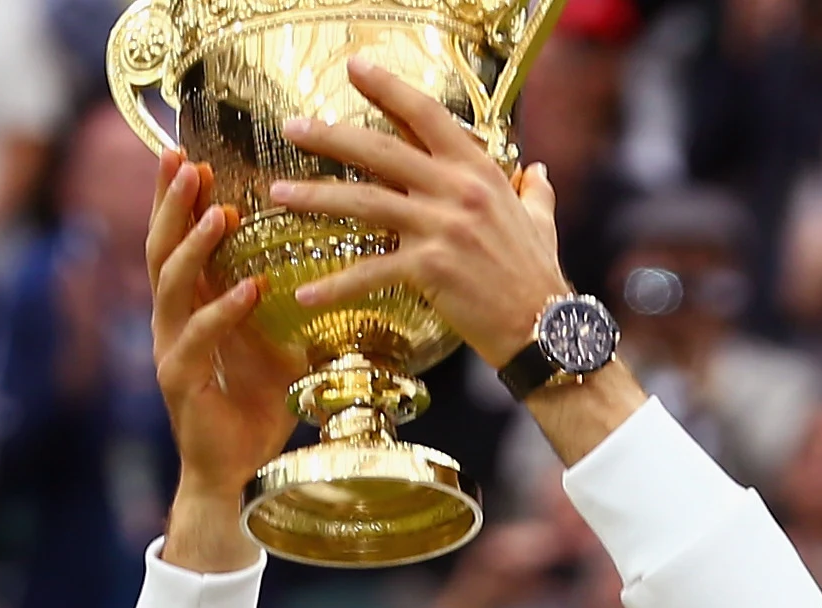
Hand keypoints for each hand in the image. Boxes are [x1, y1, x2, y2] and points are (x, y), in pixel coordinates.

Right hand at [144, 155, 294, 567]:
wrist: (235, 473)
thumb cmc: (256, 407)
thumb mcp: (279, 342)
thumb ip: (288, 303)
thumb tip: (337, 263)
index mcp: (189, 307)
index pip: (176, 241)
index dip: (178, 199)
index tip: (189, 153)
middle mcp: (171, 322)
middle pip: (162, 249)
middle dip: (172, 204)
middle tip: (186, 162)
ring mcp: (170, 350)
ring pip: (172, 285)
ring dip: (195, 245)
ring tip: (218, 213)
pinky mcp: (180, 381)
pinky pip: (200, 337)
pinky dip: (224, 311)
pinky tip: (250, 288)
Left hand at [269, 59, 570, 367]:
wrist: (544, 326)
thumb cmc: (538, 273)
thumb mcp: (539, 220)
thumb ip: (534, 191)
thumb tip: (537, 172)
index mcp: (477, 170)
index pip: (425, 115)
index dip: (387, 88)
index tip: (354, 68)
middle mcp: (456, 190)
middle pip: (380, 150)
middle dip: (330, 136)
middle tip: (290, 127)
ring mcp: (440, 227)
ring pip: (364, 202)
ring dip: (315, 196)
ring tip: (277, 193)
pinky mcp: (428, 269)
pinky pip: (369, 272)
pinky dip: (335, 286)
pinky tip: (304, 295)